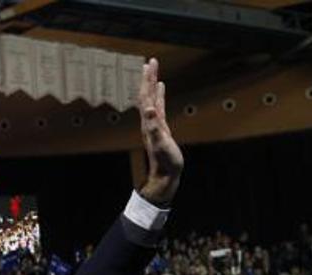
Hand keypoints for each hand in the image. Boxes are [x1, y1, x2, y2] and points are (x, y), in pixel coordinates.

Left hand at [137, 58, 182, 205]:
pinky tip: (161, 89)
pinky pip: (159, 106)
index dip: (147, 80)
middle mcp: (149, 121)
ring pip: (152, 98)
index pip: (146, 96)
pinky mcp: (161, 127)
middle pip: (147, 94)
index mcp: (148, 121)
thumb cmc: (164, 161)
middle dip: (148, 77)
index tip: (149, 64)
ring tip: (153, 70)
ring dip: (152, 84)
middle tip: (151, 61)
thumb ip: (154, 126)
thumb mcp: (161, 142)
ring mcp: (154, 123)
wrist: (165, 175)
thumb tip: (149, 108)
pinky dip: (159, 95)